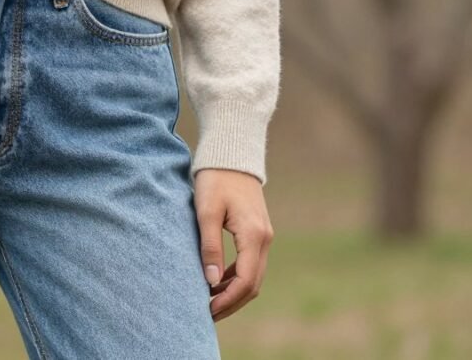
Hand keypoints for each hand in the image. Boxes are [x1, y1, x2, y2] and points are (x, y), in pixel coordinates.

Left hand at [194, 169, 274, 321]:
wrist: (231, 156)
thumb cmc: (215, 180)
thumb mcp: (206, 212)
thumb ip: (210, 246)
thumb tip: (211, 281)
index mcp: (254, 236)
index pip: (245, 281)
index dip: (227, 300)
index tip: (207, 310)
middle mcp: (265, 239)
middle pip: (253, 284)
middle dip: (231, 302)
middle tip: (207, 314)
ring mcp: (264, 236)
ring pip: (254, 276)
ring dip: (234, 292)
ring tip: (210, 302)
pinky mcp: (258, 233)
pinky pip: (251, 264)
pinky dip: (237, 278)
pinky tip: (218, 282)